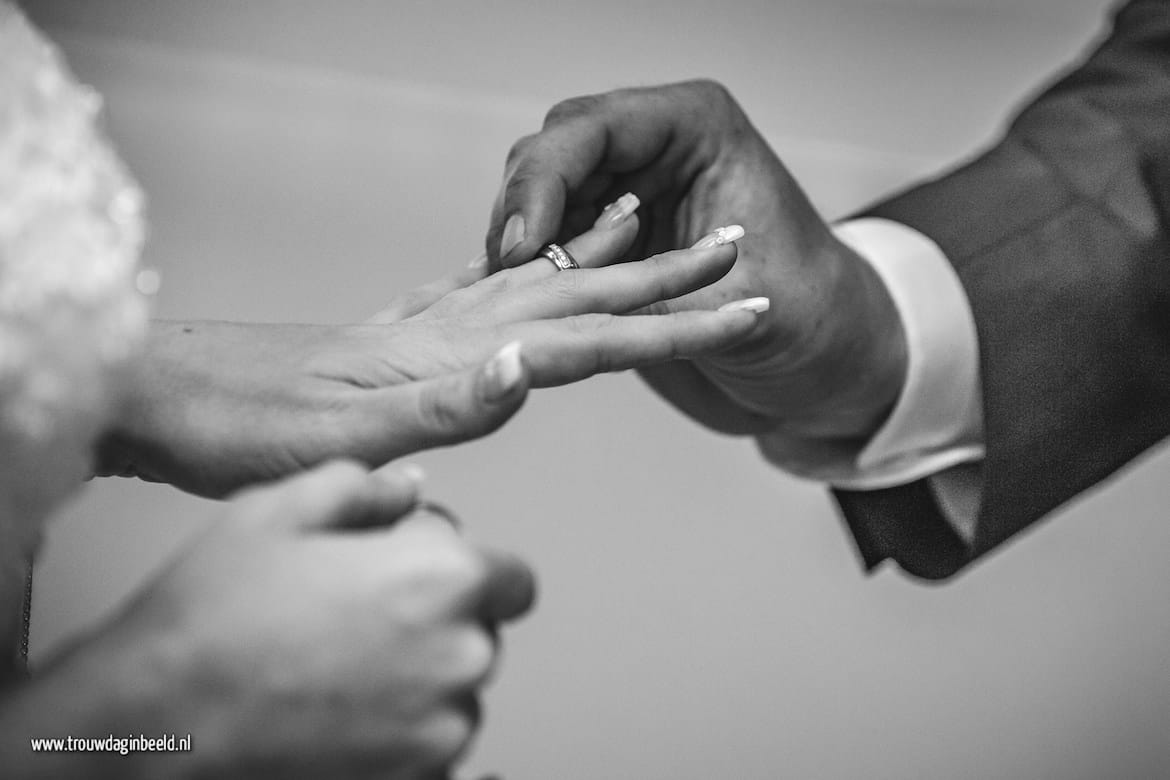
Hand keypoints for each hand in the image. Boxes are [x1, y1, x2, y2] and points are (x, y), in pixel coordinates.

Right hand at [4, 461, 532, 778]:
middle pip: (480, 634)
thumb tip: (407, 488)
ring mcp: (442, 732)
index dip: (463, 571)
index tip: (420, 577)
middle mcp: (461, 656)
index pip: (510, 578)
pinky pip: (439, 756)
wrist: (152, 725)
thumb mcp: (277, 511)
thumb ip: (362, 487)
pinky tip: (355, 721)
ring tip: (335, 669)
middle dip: (437, 621)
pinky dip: (407, 740)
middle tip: (360, 618)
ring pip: (455, 696)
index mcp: (444, 578)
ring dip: (419, 681)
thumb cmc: (209, 619)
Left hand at [97, 205, 764, 496]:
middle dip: (667, 280)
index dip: (673, 327)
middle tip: (735, 250)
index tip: (745, 309)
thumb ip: (444, 402)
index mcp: (456, 352)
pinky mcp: (399, 335)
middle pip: (583, 295)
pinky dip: (528, 276)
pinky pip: (485, 294)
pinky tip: (534, 267)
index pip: (590, 336)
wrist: (166, 396)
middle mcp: (451, 327)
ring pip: (540, 283)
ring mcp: (425, 325)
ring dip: (607, 264)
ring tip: (655, 229)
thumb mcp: (344, 437)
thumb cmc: (245, 429)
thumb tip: (529, 364)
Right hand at [487, 80, 907, 443]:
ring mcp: (629, 189)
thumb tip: (568, 304)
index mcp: (695, 128)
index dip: (544, 180)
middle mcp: (655, 147)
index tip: (523, 242)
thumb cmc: (815, 316)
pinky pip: (550, 240)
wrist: (826, 358)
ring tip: (505, 294)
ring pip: (538, 197)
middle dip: (520, 211)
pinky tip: (517, 301)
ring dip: (517, 243)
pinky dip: (529, 269)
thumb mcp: (738, 306)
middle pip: (551, 155)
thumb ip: (654, 299)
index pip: (593, 129)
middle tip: (504, 273)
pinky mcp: (612, 237)